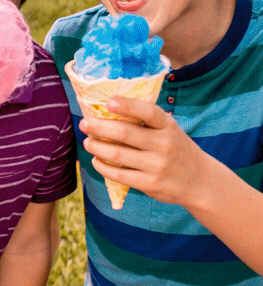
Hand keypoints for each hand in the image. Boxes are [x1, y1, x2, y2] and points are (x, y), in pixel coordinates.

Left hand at [80, 98, 207, 207]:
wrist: (200, 181)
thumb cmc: (176, 148)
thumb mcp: (169, 130)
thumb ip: (145, 121)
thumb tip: (107, 108)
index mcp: (168, 126)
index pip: (148, 112)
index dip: (127, 106)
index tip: (108, 102)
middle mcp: (164, 145)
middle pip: (124, 133)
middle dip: (98, 127)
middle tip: (84, 124)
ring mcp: (157, 166)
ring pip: (117, 154)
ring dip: (96, 147)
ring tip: (87, 142)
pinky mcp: (150, 184)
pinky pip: (119, 174)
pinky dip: (102, 166)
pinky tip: (96, 160)